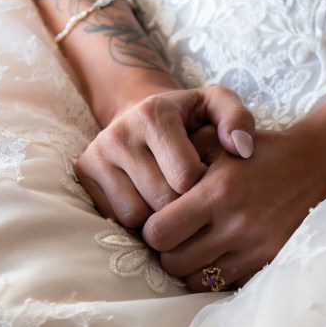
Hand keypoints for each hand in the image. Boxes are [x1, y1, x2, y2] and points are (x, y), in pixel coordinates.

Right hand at [75, 85, 254, 227]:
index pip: (185, 178)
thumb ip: (238, 119)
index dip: (203, 188)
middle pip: (161, 201)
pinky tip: (149, 202)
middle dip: (183, 207)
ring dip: (159, 217)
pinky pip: (116, 219)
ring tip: (170, 199)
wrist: (139, 113)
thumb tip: (241, 149)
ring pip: (136, 217)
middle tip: (191, 197)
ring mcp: (96, 154)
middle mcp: (119, 133)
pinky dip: (137, 220)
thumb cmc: (187, 117)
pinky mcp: (84, 173)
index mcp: (153, 115)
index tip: (207, 180)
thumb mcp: (216, 106)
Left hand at [141, 120, 325, 290]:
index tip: (160, 220)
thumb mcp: (218, 141)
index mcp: (218, 193)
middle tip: (175, 237)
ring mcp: (254, 248)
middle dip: (168, 251)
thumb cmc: (258, 151)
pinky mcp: (269, 261)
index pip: (159, 232)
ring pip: (197, 281)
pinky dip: (216, 274)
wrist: (315, 164)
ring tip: (196, 248)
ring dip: (190, 267)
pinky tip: (219, 254)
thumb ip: (180, 158)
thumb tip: (147, 187)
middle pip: (173, 263)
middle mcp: (236, 225)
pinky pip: (226, 284)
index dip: (152, 229)